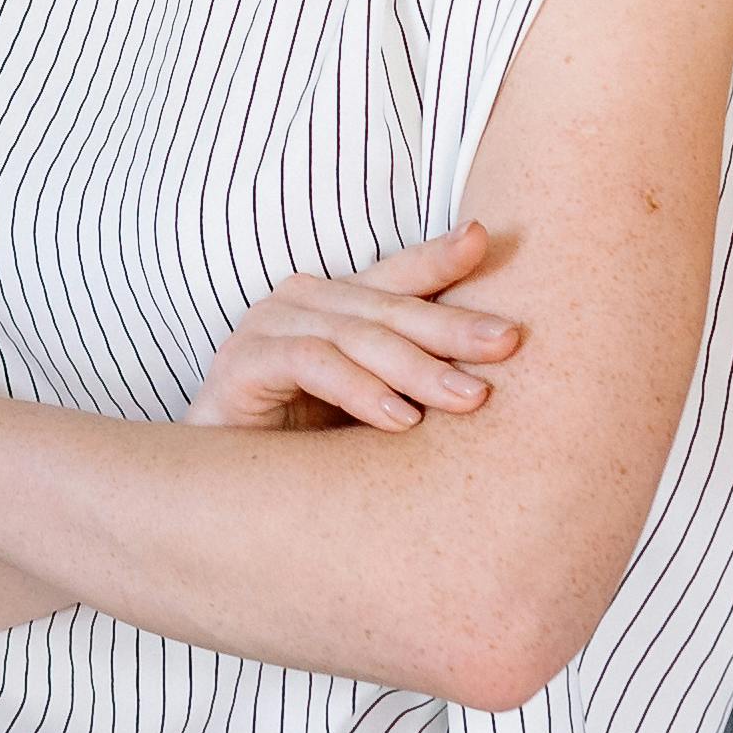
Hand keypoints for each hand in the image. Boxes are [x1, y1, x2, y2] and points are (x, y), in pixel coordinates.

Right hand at [185, 222, 523, 429]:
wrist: (224, 491)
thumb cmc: (309, 450)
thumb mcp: (378, 408)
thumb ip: (417, 383)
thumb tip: (496, 379)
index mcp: (338, 304)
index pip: (399, 276)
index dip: (440, 257)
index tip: (487, 241)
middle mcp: (302, 302)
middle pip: (389, 307)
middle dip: (452, 326)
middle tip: (508, 342)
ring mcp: (267, 326)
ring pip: (356, 333)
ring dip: (417, 367)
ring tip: (470, 398)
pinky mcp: (241, 363)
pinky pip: (311, 362)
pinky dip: (359, 388)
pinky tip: (400, 419)